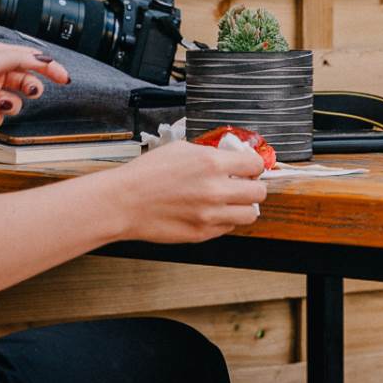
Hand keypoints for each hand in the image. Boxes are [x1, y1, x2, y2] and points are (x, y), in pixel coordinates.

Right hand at [109, 142, 266, 243]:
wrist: (123, 202)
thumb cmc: (146, 174)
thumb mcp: (181, 149)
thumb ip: (210, 153)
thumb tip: (230, 156)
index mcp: (212, 163)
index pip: (256, 164)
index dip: (254, 165)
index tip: (249, 168)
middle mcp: (216, 190)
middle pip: (259, 192)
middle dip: (253, 186)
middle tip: (243, 185)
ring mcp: (210, 214)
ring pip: (250, 214)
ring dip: (243, 206)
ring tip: (230, 201)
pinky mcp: (202, 233)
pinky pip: (229, 227)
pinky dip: (225, 220)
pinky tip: (211, 212)